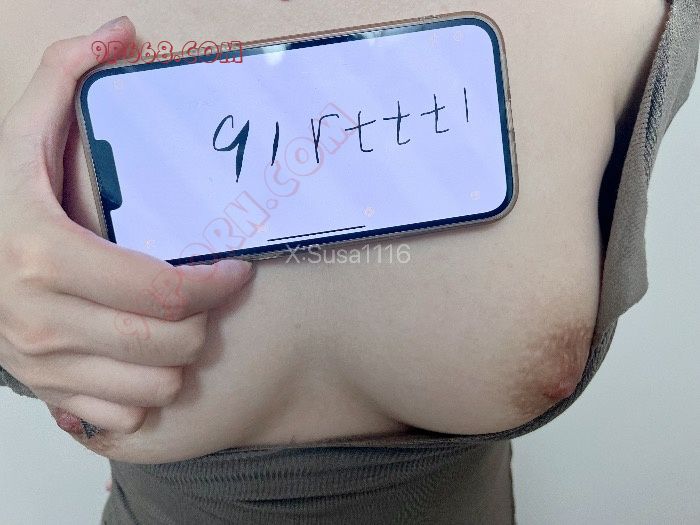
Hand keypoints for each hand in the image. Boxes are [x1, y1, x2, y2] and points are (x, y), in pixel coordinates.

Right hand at [0, 16, 253, 434]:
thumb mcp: (21, 140)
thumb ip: (64, 83)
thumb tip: (117, 31)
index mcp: (44, 254)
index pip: (162, 289)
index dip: (215, 283)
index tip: (235, 269)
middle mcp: (40, 318)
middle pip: (167, 341)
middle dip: (202, 321)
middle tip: (206, 296)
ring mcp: (42, 363)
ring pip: (154, 386)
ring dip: (180, 358)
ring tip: (178, 327)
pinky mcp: (47, 392)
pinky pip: (123, 415)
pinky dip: (145, 393)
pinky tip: (142, 361)